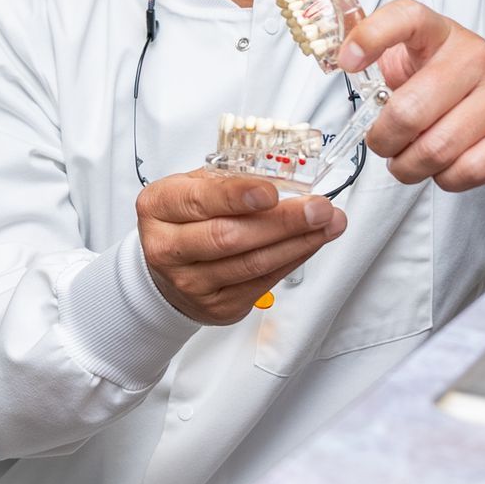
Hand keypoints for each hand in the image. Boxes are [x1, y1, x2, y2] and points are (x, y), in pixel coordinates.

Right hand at [136, 170, 346, 324]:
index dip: (238, 196)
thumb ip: (228, 179)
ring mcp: (191, 282)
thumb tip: (281, 177)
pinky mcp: (217, 306)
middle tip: (317, 208)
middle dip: (282, 222)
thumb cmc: (183, 220)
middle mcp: (167, 248)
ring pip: (252, 263)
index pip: (200, 200)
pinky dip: (292, 259)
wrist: (166, 269)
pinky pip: (263, 281)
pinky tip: (310, 242)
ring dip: (297, 242)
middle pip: (229, 236)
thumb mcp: (191, 187)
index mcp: (158, 207)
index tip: (272, 191)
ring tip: (326, 224)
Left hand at [339, 0, 484, 190]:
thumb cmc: (456, 91)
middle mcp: (475, 56)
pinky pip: (466, 170)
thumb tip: (343, 64)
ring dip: (410, 166)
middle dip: (383, 140)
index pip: (406, 16)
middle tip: (384, 145)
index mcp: (441, 33)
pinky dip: (445, 179)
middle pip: (408, 110)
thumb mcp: (421, 66)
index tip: (347, 62)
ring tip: (410, 161)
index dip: (371, 36)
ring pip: (435, 148)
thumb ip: (383, 66)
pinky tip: (445, 168)